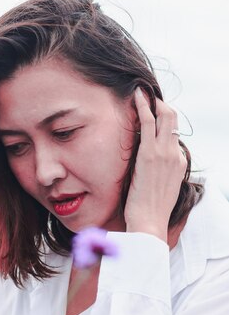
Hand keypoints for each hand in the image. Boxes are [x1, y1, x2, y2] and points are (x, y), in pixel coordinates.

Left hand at [124, 88, 186, 242]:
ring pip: (164, 116)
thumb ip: (157, 173)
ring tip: (140, 91)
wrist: (149, 222)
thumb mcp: (159, 188)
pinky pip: (148, 123)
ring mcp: (164, 153)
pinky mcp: (150, 153)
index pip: (173, 134)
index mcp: (179, 163)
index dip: (163, 120)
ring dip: (152, 101)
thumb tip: (145, 167)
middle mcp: (175, 154)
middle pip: (173, 120)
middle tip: (148, 96)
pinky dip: (143, 106)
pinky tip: (136, 97)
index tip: (151, 111)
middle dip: (162, 104)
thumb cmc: (149, 210)